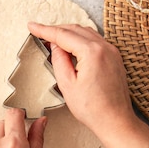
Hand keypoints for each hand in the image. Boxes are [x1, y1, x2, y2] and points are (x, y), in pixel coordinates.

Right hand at [28, 22, 136, 136]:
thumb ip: (59, 60)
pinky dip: (81, 39)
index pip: (63, 35)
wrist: (115, 121)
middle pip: (75, 29)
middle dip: (56, 30)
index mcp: (92, 52)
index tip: (32, 26)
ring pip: (86, 32)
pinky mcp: (115, 57)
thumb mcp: (67, 84)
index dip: (44, 30)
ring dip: (69, 33)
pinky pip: (95, 40)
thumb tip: (55, 46)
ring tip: (53, 40)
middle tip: (40, 33)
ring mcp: (112, 51)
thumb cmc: (93, 108)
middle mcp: (105, 47)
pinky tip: (72, 47)